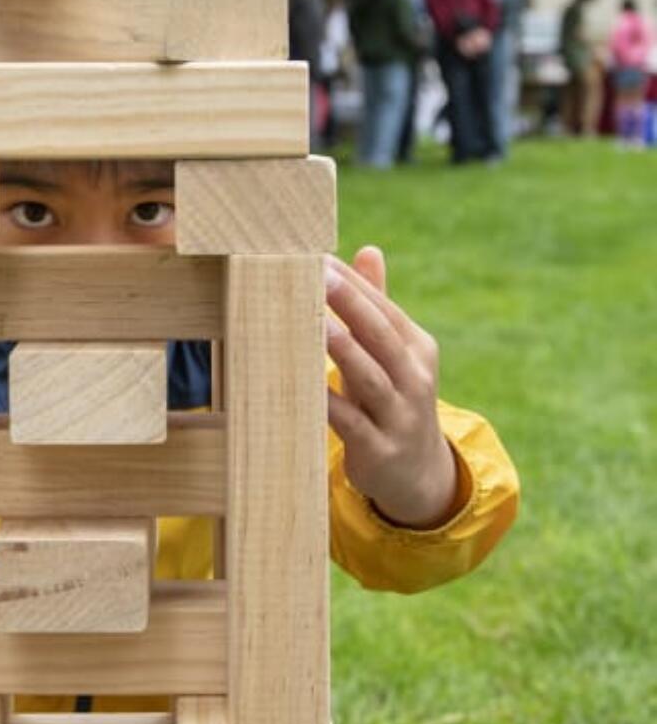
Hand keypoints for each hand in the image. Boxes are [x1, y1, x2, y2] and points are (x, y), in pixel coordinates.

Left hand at [325, 248, 459, 529]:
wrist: (417, 474)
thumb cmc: (392, 398)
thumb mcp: (392, 354)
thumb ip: (378, 304)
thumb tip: (367, 249)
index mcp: (417, 350)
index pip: (385, 310)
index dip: (354, 284)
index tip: (318, 257)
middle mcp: (414, 379)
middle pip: (381, 336)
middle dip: (350, 304)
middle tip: (317, 274)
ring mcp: (399, 416)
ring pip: (369, 376)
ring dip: (341, 348)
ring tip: (313, 320)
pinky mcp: (379, 450)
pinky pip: (351, 423)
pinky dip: (329, 402)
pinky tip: (304, 384)